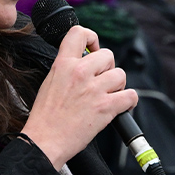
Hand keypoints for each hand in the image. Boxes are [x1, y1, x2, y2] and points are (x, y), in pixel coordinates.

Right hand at [23, 26, 132, 169]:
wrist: (44, 141)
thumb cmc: (46, 118)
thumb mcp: (50, 82)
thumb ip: (68, 69)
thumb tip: (87, 63)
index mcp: (63, 65)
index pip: (79, 33)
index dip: (92, 38)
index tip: (94, 49)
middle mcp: (79, 73)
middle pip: (108, 55)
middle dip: (108, 69)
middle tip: (101, 83)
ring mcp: (93, 89)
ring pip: (121, 74)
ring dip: (118, 86)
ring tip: (107, 96)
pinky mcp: (106, 106)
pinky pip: (131, 95)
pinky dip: (129, 102)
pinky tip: (120, 107)